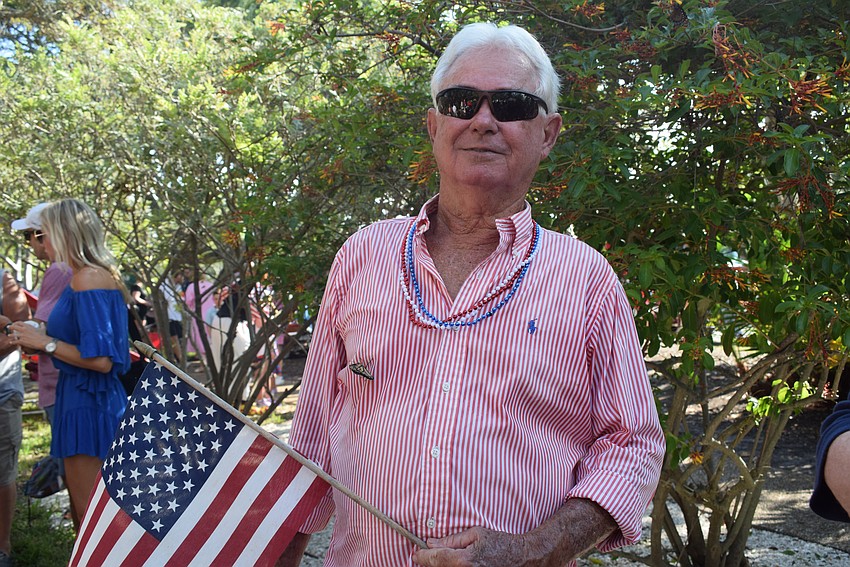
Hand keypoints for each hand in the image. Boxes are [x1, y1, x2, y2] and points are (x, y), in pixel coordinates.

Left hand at [8, 320, 46, 350]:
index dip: (15, 323)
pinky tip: (11, 342)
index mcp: (28, 326)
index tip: (14, 324)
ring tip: (9, 335)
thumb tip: (42, 323)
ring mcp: (22, 336)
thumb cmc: (43, 335)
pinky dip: (12, 342)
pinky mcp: (22, 341)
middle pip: (14, 327)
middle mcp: (24, 330)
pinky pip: (15, 341)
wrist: (43, 342)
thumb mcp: (42, 329)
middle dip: (10, 327)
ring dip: (10, 335)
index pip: (19, 322)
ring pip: (13, 335)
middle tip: (8, 328)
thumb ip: (42, 325)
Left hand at [412, 527, 551, 566]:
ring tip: (439, 560)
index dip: (422, 557)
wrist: (521, 557)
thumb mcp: (476, 534)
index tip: (416, 554)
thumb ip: (452, 540)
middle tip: (424, 557)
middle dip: (429, 563)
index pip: (435, 559)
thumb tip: (432, 542)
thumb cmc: (500, 543)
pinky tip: (452, 564)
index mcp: (463, 560)